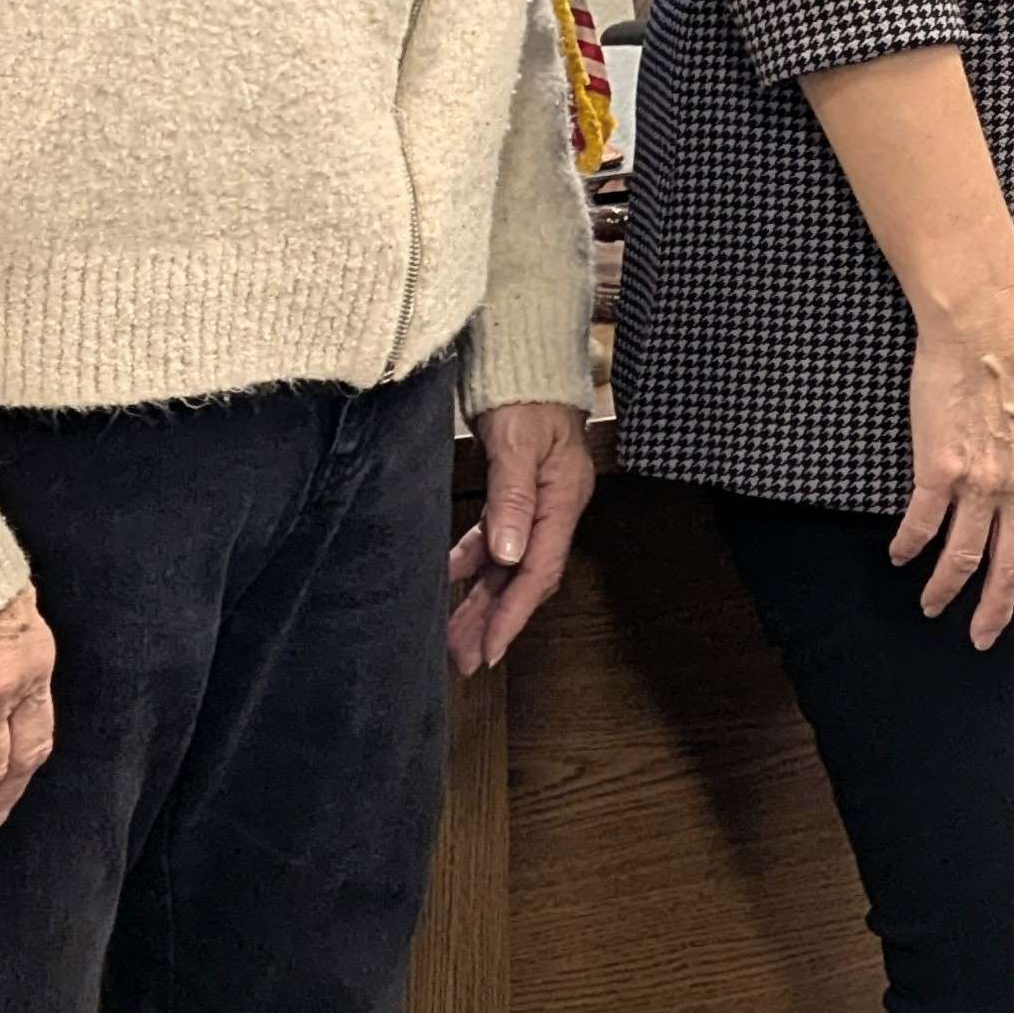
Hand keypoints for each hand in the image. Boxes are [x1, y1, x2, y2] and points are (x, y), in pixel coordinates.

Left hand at [448, 398, 600, 672]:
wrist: (528, 353)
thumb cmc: (526, 389)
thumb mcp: (517, 441)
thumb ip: (512, 497)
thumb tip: (508, 555)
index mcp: (562, 499)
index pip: (538, 571)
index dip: (513, 615)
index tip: (489, 650)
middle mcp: (553, 507)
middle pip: (524, 577)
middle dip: (494, 620)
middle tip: (464, 659)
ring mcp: (536, 502)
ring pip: (508, 564)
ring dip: (482, 599)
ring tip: (454, 635)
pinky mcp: (517, 492)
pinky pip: (497, 540)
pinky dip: (474, 562)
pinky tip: (451, 577)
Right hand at [892, 302, 1013, 647]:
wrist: (984, 322)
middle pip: (1013, 565)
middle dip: (998, 610)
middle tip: (983, 638)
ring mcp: (981, 479)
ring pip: (965, 555)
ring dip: (948, 590)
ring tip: (933, 608)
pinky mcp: (938, 466)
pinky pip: (924, 521)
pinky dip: (911, 546)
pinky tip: (899, 558)